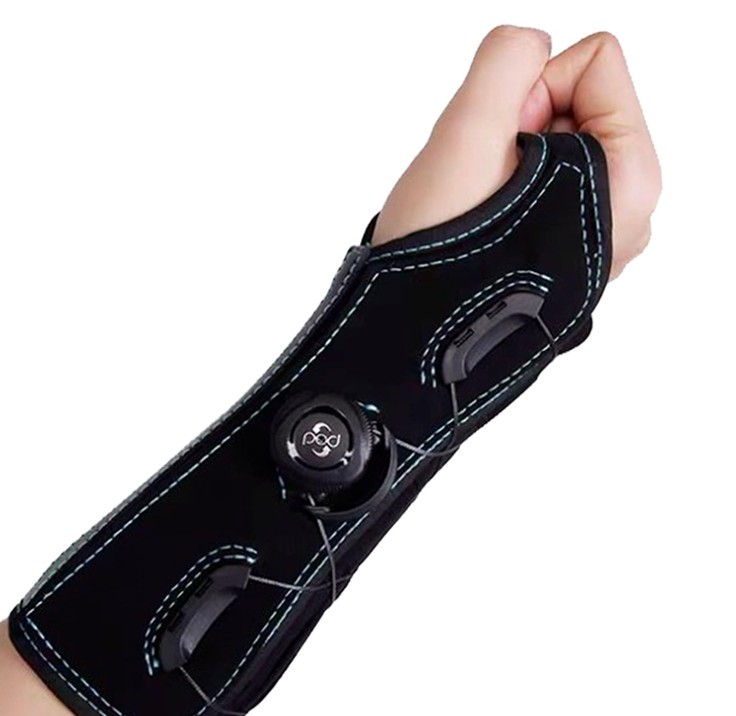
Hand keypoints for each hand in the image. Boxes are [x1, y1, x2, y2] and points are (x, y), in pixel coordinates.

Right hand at [372, 26, 660, 279]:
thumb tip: (529, 48)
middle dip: (522, 128)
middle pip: (581, 105)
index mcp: (631, 182)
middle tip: (486, 183)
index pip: (595, 64)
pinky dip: (511, 190)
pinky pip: (546, 185)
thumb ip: (507, 60)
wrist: (412, 339)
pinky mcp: (570, 254)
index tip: (499, 148)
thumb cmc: (441, 259)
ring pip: (557, 146)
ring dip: (510, 161)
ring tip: (482, 209)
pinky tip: (487, 226)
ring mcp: (599, 239)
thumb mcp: (468, 133)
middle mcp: (629, 215)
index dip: (529, 91)